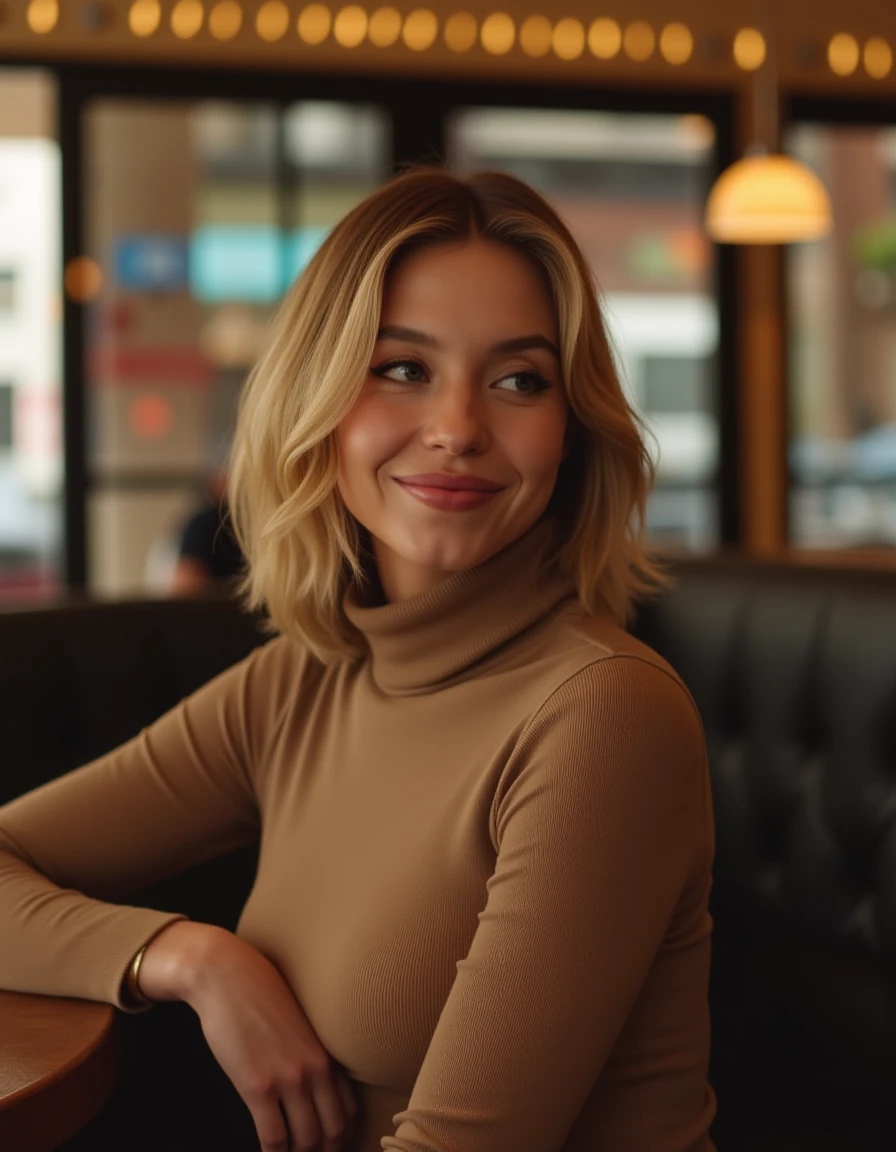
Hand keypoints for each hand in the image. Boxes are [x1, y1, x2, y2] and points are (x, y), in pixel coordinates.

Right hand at [140, 923, 357, 1150]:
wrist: (228, 976)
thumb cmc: (260, 997)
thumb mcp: (297, 1025)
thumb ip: (309, 1054)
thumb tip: (313, 1086)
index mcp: (326, 1053)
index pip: (348, 1110)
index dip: (340, 1138)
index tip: (329, 1147)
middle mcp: (315, 1068)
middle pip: (333, 1131)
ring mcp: (288, 1079)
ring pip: (306, 1140)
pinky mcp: (258, 1086)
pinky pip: (273, 1138)